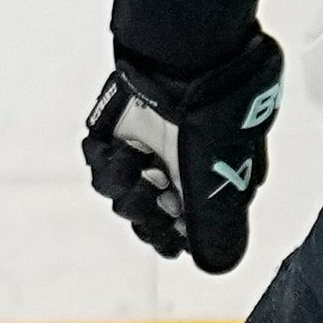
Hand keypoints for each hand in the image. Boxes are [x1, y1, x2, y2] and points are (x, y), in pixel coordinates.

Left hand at [81, 33, 285, 274]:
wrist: (182, 57)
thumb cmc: (215, 112)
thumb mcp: (223, 181)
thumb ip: (217, 228)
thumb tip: (219, 265)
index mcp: (210, 180)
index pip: (183, 227)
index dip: (173, 235)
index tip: (171, 231)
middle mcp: (177, 167)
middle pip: (148, 216)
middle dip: (146, 213)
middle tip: (154, 196)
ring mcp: (146, 148)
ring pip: (119, 193)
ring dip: (126, 186)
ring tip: (140, 165)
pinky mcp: (116, 132)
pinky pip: (99, 163)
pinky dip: (108, 163)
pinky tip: (127, 149)